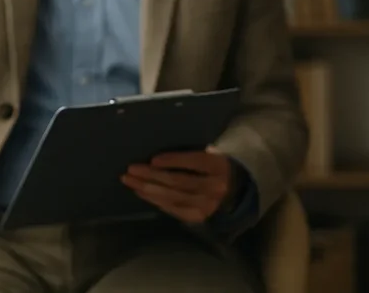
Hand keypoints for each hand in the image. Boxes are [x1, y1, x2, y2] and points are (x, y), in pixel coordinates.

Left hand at [121, 147, 241, 223]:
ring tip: (129, 181)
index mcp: (218, 166)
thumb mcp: (211, 154)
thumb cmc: (215, 167)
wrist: (238, 194)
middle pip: (178, 181)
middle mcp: (214, 187)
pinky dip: (155, 201)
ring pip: (173, 197)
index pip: (194, 162)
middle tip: (130, 170)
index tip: (152, 160)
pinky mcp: (199, 217)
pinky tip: (141, 193)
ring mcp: (207, 205)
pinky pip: (173, 209)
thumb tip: (159, 151)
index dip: (173, 161)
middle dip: (151, 176)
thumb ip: (191, 153)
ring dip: (147, 189)